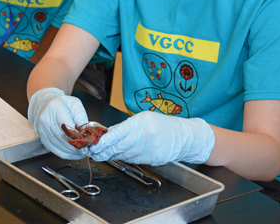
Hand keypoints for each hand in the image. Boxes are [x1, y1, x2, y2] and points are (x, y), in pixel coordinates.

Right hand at [28, 88, 89, 159]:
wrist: (44, 104)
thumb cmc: (61, 104)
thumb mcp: (74, 104)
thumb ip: (80, 116)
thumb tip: (86, 130)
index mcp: (55, 108)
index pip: (67, 125)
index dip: (78, 135)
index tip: (87, 140)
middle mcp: (46, 120)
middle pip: (63, 137)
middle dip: (77, 145)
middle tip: (88, 148)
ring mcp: (42, 131)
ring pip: (60, 146)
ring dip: (73, 151)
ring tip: (83, 151)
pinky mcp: (42, 139)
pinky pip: (56, 151)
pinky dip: (67, 154)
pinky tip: (75, 153)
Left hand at [89, 111, 214, 165]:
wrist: (184, 136)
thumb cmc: (163, 125)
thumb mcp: (144, 119)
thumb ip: (127, 126)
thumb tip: (109, 134)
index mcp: (142, 122)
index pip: (118, 132)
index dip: (105, 141)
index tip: (95, 145)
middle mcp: (146, 135)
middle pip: (120, 146)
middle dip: (105, 151)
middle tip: (95, 153)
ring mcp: (150, 148)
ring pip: (126, 155)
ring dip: (114, 156)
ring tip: (105, 155)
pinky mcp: (153, 159)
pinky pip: (134, 160)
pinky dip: (125, 158)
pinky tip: (120, 156)